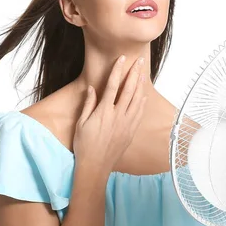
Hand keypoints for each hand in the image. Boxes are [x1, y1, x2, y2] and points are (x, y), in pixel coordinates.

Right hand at [73, 55, 146, 173]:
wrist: (95, 166)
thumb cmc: (85, 145)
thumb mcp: (81, 123)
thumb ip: (89, 104)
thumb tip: (91, 88)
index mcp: (104, 112)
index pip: (112, 86)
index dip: (117, 71)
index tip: (122, 59)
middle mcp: (118, 116)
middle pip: (129, 90)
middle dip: (134, 73)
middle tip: (139, 61)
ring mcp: (126, 124)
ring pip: (137, 100)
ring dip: (140, 85)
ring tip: (143, 73)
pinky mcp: (131, 132)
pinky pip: (139, 113)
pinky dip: (142, 102)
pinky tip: (143, 95)